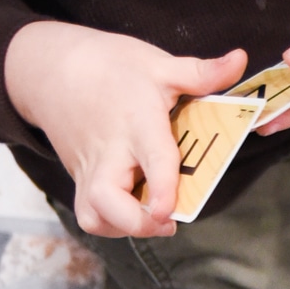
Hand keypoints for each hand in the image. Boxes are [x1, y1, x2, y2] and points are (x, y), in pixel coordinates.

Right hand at [4, 23, 246, 238]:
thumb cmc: (111, 66)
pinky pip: (91, 216)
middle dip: (136, 222)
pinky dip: (111, 224)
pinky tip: (134, 211)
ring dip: (123, 228)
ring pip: (95, 216)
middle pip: (107, 201)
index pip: (151, 158)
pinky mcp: (80, 181)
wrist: (50, 68)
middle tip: (166, 218)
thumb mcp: (157, 64)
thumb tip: (240, 60)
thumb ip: (201, 72)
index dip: (159, 188)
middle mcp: (109, 153)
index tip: (166, 212)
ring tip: (151, 217)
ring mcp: (90, 170)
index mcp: (137, 123)